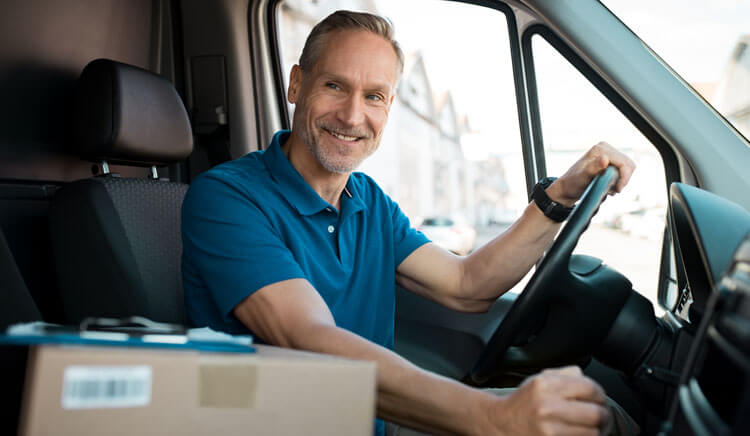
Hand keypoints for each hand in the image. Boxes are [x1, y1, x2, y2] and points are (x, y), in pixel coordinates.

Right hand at [485, 366, 610, 435]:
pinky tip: (578, 433)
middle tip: (601, 416)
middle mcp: (546, 407)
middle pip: (596, 414)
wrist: (499, 425)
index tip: (598, 399)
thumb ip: (564, 374)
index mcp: (545, 385)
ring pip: (592, 433)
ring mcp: (548, 430)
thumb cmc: (521, 403)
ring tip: (591, 427)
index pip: (590, 388)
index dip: (600, 395)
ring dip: (596, 431)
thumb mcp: (537, 380)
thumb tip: (586, 377)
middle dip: (603, 416)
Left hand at [546, 142, 635, 206]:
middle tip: (612, 190)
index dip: (624, 178)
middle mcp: (605, 148)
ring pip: (628, 168)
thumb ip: (593, 168)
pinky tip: (608, 185)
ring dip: (621, 180)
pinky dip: (619, 180)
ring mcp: (608, 153)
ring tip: (608, 188)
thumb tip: (605, 159)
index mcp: (600, 149)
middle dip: (623, 179)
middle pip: (629, 165)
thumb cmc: (573, 183)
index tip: (617, 190)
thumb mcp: (582, 177)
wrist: (568, 188)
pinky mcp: (610, 160)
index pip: (624, 163)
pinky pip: (624, 170)